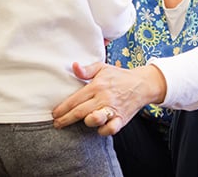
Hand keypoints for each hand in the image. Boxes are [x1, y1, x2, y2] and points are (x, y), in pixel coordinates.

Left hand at [52, 61, 166, 135]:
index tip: (54, 114)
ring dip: (85, 122)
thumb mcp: (103, 68)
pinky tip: (98, 128)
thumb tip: (74, 66)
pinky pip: (110, 129)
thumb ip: (87, 69)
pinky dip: (103, 130)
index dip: (62, 108)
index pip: (75, 99)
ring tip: (78, 123)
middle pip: (80, 112)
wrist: (143, 84)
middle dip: (66, 119)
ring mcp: (113, 109)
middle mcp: (104, 98)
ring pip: (94, 120)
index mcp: (97, 85)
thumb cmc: (120, 76)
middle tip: (57, 124)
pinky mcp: (121, 118)